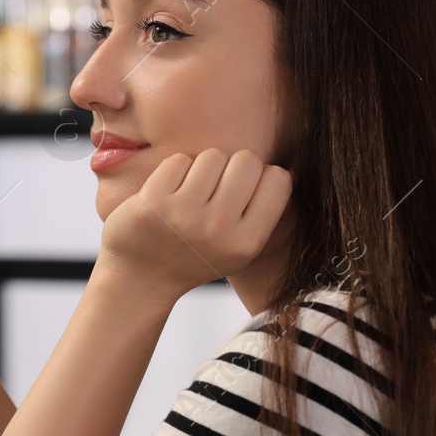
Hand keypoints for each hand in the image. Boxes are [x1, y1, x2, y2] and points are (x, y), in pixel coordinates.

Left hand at [97, 148, 292, 298]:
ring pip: (213, 155)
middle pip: (247, 160)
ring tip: (191, 193)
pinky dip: (175, 171)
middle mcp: (218, 229)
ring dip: (203, 168)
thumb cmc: (196, 256)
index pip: (279, 179)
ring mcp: (184, 215)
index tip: (244, 191)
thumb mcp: (241, 250)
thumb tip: (295, 168)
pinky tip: (168, 195)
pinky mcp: (153, 203)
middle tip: (215, 190)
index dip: (262, 178)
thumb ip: (269, 216)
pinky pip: (179, 160)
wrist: (140, 280)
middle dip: (233, 168)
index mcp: (247, 242)